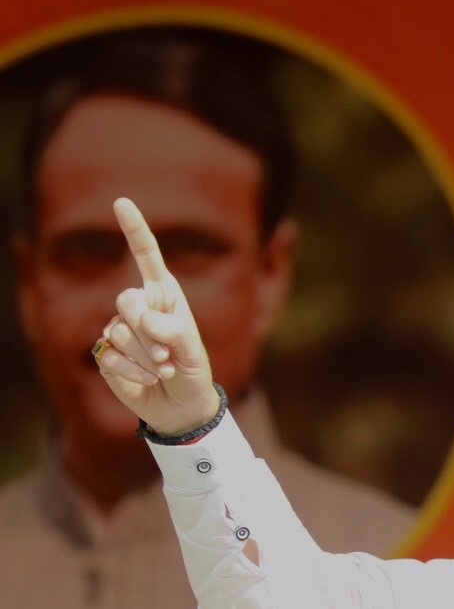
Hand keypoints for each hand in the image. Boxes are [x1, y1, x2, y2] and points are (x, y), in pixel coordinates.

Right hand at [92, 198, 220, 437]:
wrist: (182, 407)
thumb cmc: (192, 373)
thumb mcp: (193, 353)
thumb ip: (174, 333)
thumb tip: (144, 323)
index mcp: (165, 296)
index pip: (146, 257)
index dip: (134, 230)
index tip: (121, 202)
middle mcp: (140, 307)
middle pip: (126, 300)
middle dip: (147, 331)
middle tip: (167, 353)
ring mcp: (119, 328)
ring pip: (119, 332)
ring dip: (146, 357)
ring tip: (163, 368)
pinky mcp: (106, 352)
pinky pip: (110, 355)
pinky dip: (133, 371)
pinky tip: (147, 378)